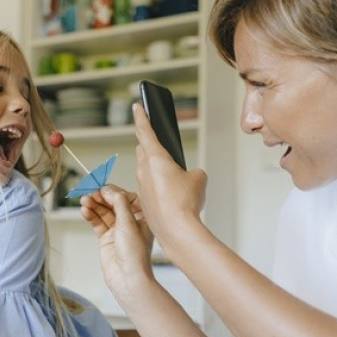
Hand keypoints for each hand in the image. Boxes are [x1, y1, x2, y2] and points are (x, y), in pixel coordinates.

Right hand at [80, 185, 154, 295]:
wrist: (127, 278)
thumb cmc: (134, 253)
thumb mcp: (128, 223)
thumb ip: (119, 203)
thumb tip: (109, 189)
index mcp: (142, 216)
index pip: (127, 197)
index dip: (114, 192)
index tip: (103, 189)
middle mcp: (130, 221)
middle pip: (113, 203)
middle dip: (101, 197)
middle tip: (90, 193)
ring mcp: (117, 229)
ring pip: (104, 212)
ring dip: (94, 205)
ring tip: (84, 201)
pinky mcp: (106, 237)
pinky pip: (97, 222)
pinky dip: (91, 216)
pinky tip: (84, 211)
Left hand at [132, 103, 206, 245]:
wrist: (176, 230)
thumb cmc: (186, 202)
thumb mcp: (199, 178)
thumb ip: (193, 172)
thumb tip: (189, 177)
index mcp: (155, 158)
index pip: (145, 130)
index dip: (141, 116)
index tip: (137, 106)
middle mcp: (144, 170)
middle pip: (143, 149)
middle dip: (149, 144)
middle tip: (155, 139)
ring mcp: (142, 186)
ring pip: (144, 169)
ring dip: (154, 166)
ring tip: (169, 171)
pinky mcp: (144, 201)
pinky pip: (148, 186)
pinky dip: (156, 184)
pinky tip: (170, 192)